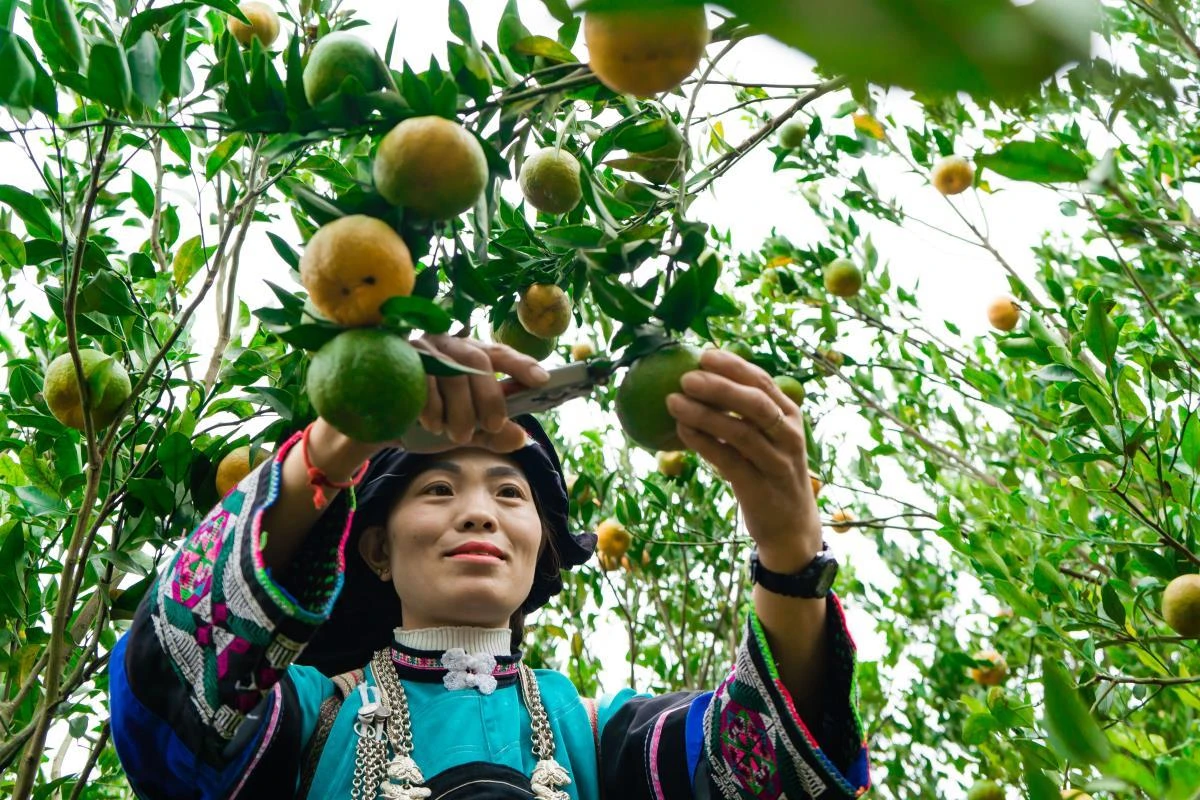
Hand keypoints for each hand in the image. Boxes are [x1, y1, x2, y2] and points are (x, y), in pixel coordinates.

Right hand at [400, 334, 550, 453]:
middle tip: (492, 425)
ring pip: (452, 374)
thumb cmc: (429, 416)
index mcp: (469, 354)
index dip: (522, 364)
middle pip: (477, 361)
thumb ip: (492, 434)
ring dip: (461, 410)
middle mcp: (447, 345)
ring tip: (458, 435)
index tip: (543, 380)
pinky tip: (433, 425)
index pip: (499, 353)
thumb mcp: (466, 427)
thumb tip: (521, 438)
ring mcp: (422, 350)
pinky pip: (423, 383)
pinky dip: (434, 409)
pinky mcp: (399, 362)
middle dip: (490, 397)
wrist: (377, 419)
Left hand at [665, 348, 821, 563]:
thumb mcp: (768, 437)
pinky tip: (681, 430)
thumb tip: (703, 377)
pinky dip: (703, 443)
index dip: (734, 366)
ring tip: (672, 402)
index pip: (763, 382)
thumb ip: (745, 411)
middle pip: (755, 404)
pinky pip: (728, 461)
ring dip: (704, 414)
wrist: (790, 526)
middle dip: (719, 387)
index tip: (704, 354)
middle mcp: (789, 436)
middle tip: (685, 377)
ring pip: (740, 432)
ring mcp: (777, 463)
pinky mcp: (759, 488)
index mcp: (790, 415)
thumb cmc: (770, 471)